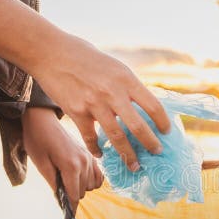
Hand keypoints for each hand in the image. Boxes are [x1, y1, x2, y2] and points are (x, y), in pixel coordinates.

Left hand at [22, 107, 103, 212]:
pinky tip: (79, 177)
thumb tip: (62, 199)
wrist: (42, 120)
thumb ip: (53, 182)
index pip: (75, 195)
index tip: (67, 215)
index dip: (69, 206)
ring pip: (91, 185)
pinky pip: (98, 175)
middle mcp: (84, 163)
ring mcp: (90, 158)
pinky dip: (91, 179)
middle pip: (83, 192)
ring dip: (81, 187)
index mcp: (71, 166)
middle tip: (58, 185)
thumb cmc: (37, 140)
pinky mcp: (91, 155)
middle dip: (72, 194)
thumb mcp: (40, 164)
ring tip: (66, 179)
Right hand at [27, 34, 170, 170]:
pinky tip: (101, 154)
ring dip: (128, 155)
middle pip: (138, 127)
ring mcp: (94, 104)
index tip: (167, 132)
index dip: (163, 122)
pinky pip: (91, 138)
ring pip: (116, 137)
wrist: (52, 52)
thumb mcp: (115, 66)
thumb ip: (128, 86)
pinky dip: (97, 149)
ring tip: (135, 165)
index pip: (153, 105)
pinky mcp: (76, 112)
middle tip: (157, 152)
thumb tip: (144, 107)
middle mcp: (112, 92)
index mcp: (126, 79)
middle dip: (150, 144)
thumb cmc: (86, 57)